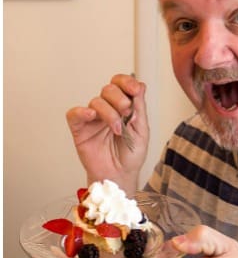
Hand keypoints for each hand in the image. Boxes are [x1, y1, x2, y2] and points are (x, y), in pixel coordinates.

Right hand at [66, 74, 147, 188]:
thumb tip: (140, 85)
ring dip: (109, 113)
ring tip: (117, 129)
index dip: (127, 82)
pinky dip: (82, 112)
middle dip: (120, 98)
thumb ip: (139, 108)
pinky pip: (74, 114)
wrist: (120, 175)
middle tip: (126, 111)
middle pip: (109, 89)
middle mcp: (108, 110)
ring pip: (96, 101)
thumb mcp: (142, 130)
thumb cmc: (131, 155)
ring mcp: (93, 119)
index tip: (134, 89)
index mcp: (124, 107)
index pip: (122, 85)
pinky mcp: (80, 129)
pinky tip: (92, 116)